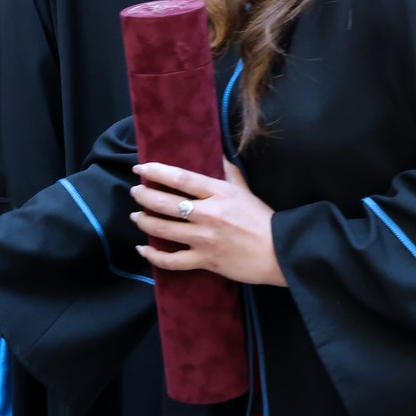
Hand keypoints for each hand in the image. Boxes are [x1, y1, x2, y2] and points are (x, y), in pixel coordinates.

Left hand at [130, 162, 285, 286]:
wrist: (280, 253)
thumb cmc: (263, 219)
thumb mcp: (245, 190)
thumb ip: (228, 172)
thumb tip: (216, 154)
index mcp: (218, 193)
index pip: (180, 178)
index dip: (156, 171)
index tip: (140, 169)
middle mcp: (207, 214)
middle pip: (164, 202)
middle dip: (143, 196)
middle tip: (135, 193)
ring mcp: (204, 239)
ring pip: (162, 229)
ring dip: (143, 221)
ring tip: (135, 216)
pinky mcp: (204, 261)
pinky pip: (171, 260)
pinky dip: (152, 256)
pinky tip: (142, 249)